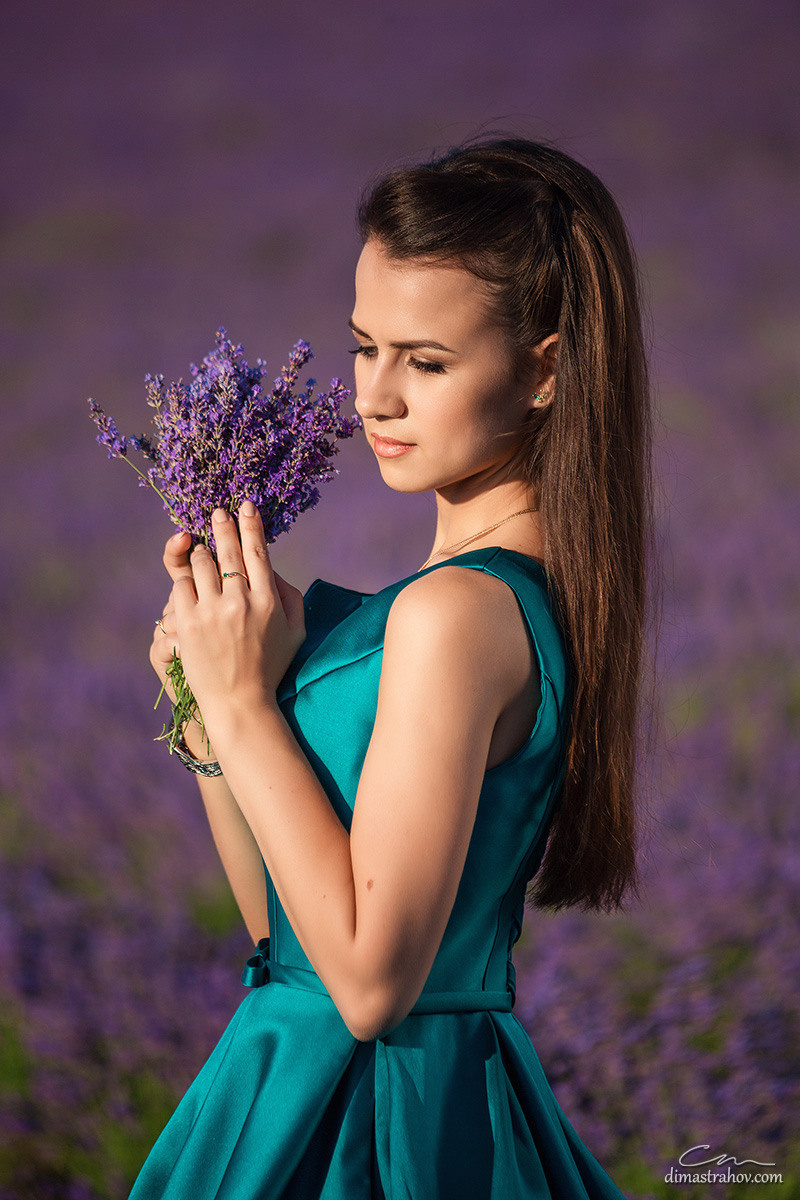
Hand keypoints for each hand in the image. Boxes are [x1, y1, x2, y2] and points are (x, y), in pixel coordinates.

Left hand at [169, 503, 305, 730]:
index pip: (257, 551)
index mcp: (269, 600)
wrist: (240, 703)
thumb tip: (271, 567)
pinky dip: (185, 581)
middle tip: (217, 512)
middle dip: (222, 525)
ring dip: (202, 553)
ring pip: (201, 563)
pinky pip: (181, 586)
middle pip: (227, 549)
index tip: (245, 506)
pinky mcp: (187, 624)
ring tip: (203, 550)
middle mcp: (241, 601)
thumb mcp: (296, 631)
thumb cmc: (271, 666)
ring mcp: (212, 612)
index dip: (251, 525)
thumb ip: (291, 595)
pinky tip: (190, 581)